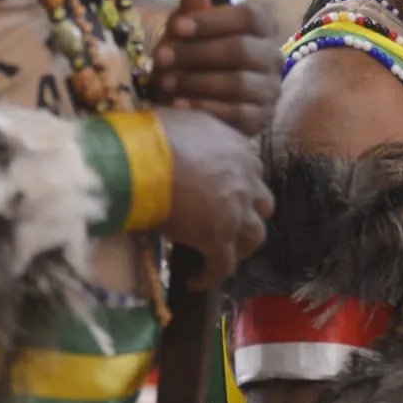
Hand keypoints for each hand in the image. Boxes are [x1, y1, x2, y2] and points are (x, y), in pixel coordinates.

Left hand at [151, 0, 281, 136]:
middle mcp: (272, 57)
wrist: (193, 106)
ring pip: (238, 82)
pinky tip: (179, 104)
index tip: (177, 26)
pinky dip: (204, 108)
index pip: (249, 16)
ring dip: (195, 81)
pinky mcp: (261, 119)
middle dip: (196, 53)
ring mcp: (270, 90)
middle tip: (160, 58)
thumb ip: (190, 13)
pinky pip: (236, 113)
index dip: (213, 20)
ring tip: (164, 82)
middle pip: (241, 49)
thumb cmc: (191, 62)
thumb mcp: (184, 36)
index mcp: (261, 28)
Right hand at [158, 109, 275, 289]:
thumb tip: (179, 126)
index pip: (249, 169)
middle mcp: (245, 178)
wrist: (140, 160)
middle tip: (227, 224)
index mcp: (236, 148)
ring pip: (255, 235)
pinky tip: (194, 281)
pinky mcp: (219, 238)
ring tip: (218, 254)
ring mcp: (236, 210)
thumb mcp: (180, 121)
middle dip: (248, 214)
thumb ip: (190, 131)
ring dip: (240, 245)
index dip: (237, 183)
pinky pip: (223, 265)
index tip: (219, 194)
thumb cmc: (150, 136)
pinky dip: (211, 275)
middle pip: (262, 202)